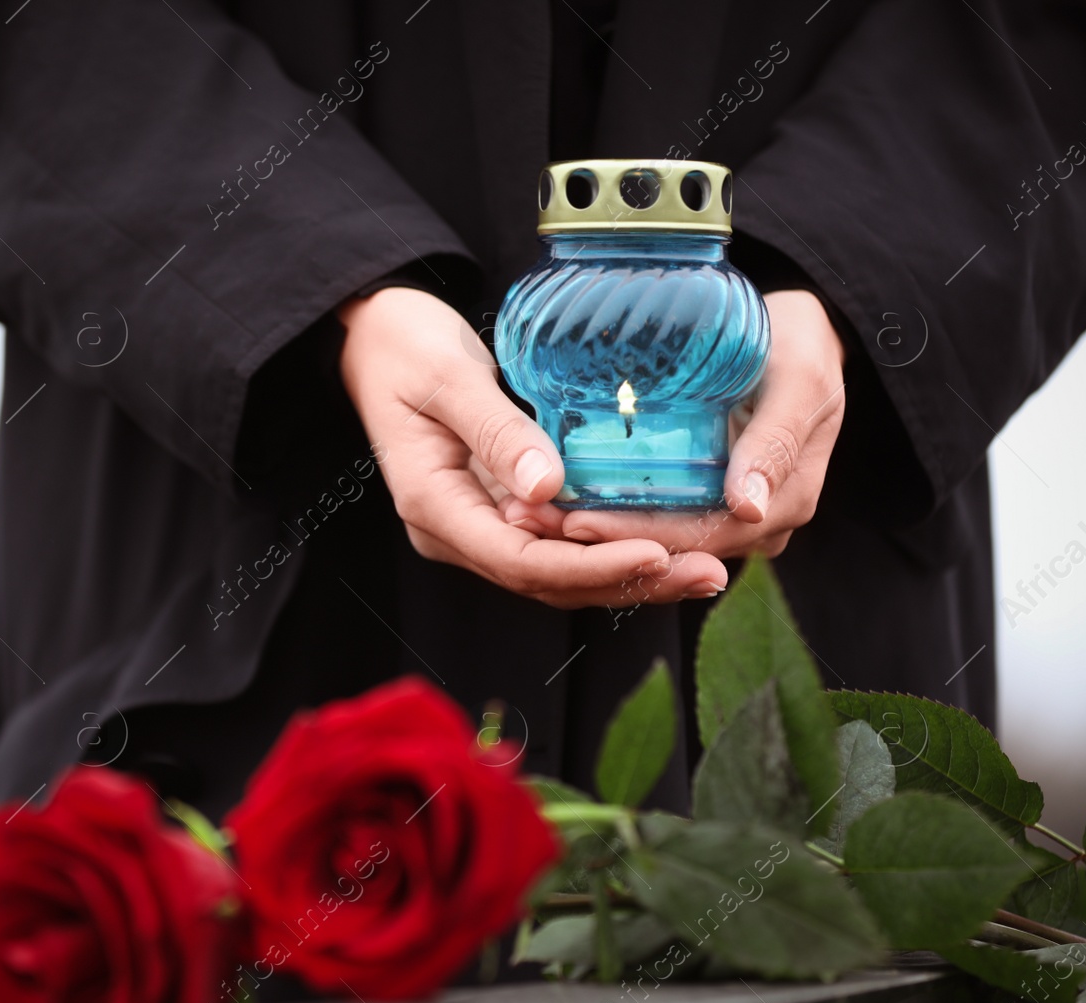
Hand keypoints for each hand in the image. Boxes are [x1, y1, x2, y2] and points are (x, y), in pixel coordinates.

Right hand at [338, 287, 729, 607]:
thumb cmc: (404, 348)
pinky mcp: (500, 509)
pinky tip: (665, 543)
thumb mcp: (446, 377)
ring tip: (702, 570)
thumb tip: (549, 488)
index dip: (590, 566)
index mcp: (433, 508)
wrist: (378, 337)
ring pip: (559, 573)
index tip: (655, 553)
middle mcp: (455, 532)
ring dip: (629, 576)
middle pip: (548, 582)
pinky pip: (560, 544)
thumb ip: (496, 431)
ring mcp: (477, 525)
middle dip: (627, 583)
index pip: (520, 562)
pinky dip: (611, 549)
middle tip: (707, 574)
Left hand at [499, 289, 846, 558]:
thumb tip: (746, 507)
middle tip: (536, 522)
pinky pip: (657, 515)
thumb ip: (777, 438)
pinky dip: (612, 512)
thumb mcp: (798, 377)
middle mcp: (758, 522)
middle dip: (604, 541)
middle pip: (672, 547)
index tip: (576, 522)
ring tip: (535, 517)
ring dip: (600, 533)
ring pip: (659, 538)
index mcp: (785, 501)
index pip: (702, 538)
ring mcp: (730, 513)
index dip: (637, 537)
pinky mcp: (705, 496)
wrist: (799, 332)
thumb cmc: (798, 343)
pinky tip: (560, 502)